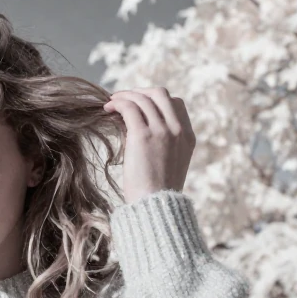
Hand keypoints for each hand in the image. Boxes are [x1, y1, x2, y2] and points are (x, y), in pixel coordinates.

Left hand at [103, 87, 195, 203]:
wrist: (155, 205)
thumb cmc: (156, 191)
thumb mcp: (170, 165)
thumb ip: (164, 145)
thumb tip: (138, 130)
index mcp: (187, 137)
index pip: (175, 104)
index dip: (155, 100)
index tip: (139, 105)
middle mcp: (178, 130)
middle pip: (160, 94)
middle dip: (139, 92)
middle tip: (123, 98)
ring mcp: (162, 131)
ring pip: (143, 98)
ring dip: (125, 96)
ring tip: (111, 102)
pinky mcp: (143, 135)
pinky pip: (130, 107)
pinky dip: (118, 103)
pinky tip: (108, 108)